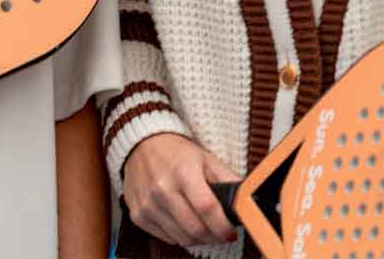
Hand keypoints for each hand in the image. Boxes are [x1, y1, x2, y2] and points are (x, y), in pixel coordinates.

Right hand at [122, 133, 239, 246]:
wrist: (142, 145)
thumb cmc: (177, 152)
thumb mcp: (206, 158)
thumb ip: (227, 179)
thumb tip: (245, 199)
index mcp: (183, 172)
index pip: (207, 208)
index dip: (222, 225)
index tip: (231, 232)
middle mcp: (162, 190)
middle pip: (194, 228)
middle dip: (214, 236)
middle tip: (222, 234)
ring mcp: (148, 205)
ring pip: (181, 238)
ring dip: (199, 239)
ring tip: (206, 229)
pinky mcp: (138, 216)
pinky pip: (165, 238)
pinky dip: (180, 236)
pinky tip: (186, 225)